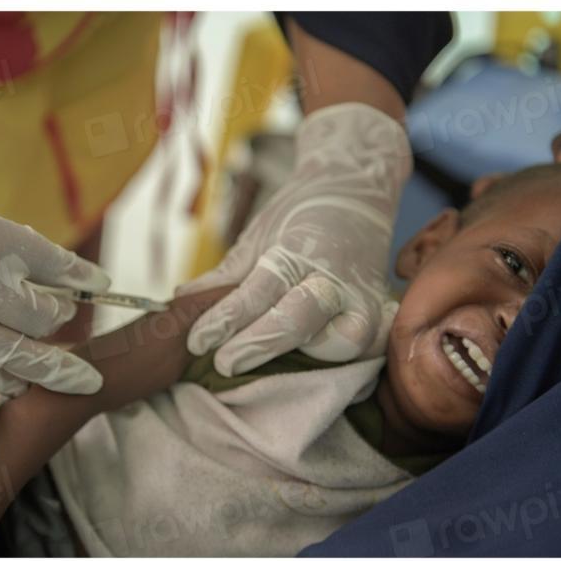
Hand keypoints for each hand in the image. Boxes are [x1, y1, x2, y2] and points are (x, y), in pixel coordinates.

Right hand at [0, 85, 109, 396]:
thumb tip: (27, 262)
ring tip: (81, 380)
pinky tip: (22, 386)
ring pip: (15, 356)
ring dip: (51, 367)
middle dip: (62, 319)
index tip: (102, 283)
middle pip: (43, 319)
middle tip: (68, 316)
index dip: (83, 276)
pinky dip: (2, 377)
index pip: (57, 267)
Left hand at [178, 103, 410, 375]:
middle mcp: (335, 278)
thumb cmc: (300, 215)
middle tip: (223, 363)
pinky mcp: (381, 318)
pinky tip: (307, 369)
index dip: (224, 321)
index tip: (197, 342)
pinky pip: (366, 351)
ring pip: (341, 344)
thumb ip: (223, 276)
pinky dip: (342, 361)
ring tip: (263, 366)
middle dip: (258, 344)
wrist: (356, 190)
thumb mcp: (256, 237)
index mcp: (298, 252)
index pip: (256, 295)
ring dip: (304, 358)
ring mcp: (365, 300)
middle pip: (297, 322)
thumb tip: (180, 301)